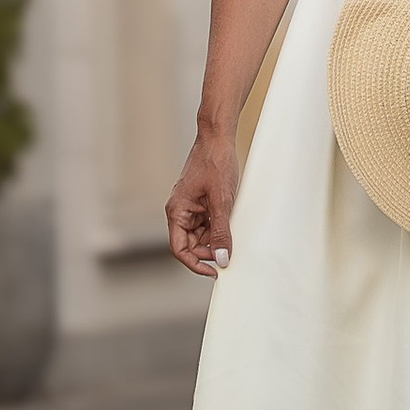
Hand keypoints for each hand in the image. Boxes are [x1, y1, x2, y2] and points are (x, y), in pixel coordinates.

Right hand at [165, 126, 237, 278]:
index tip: (214, 272)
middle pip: (190, 244)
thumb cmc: (216, 163)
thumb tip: (222, 258)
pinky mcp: (201, 202)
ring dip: (215, 239)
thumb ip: (221, 232)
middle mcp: (180, 211)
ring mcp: (190, 207)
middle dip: (208, 251)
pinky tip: (232, 223)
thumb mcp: (222, 201)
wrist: (218, 137)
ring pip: (200, 235)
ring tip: (233, 234)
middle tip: (229, 253)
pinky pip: (207, 223)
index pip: (180, 249)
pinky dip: (218, 227)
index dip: (196, 264)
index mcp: (177, 211)